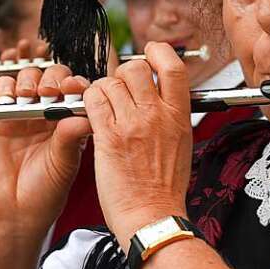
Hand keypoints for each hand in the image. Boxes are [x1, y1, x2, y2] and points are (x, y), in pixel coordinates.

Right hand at [0, 39, 91, 240]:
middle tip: (49, 91)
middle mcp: (51, 111)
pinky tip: (10, 100)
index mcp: (73, 119)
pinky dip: (6, 87)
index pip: (79, 90)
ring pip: (29, 77)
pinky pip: (3, 88)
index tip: (75, 88)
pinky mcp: (1, 115)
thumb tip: (85, 115)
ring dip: (30, 80)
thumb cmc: (47, 189)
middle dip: (53, 78)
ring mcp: (26, 111)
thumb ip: (71, 137)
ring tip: (29, 96)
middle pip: (55, 77)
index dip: (77, 84)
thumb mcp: (65, 163)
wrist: (16, 208)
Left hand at [86, 42, 192, 249]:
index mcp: (179, 115)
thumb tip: (160, 98)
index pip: (172, 66)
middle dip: (123, 74)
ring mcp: (132, 124)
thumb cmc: (165, 188)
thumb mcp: (181, 144)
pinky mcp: (107, 136)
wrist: (153, 216)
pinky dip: (88, 102)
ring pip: (109, 82)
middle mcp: (157, 114)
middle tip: (119, 90)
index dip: (157, 52)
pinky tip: (92, 116)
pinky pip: (92, 101)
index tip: (149, 55)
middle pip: (135, 68)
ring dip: (102, 90)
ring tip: (104, 108)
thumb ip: (171, 116)